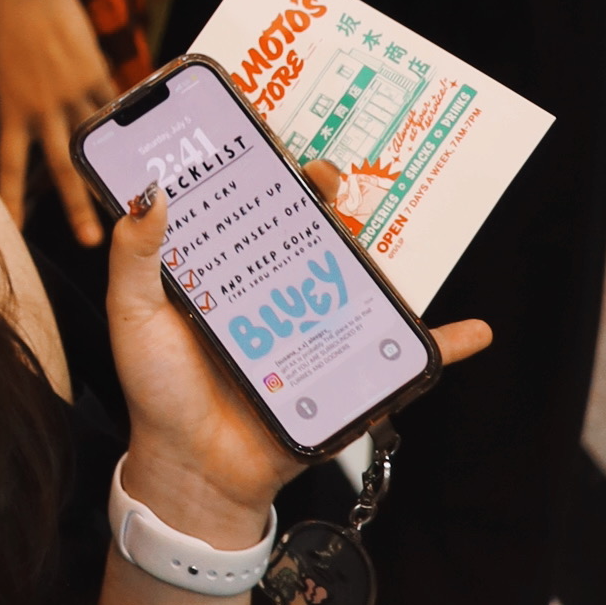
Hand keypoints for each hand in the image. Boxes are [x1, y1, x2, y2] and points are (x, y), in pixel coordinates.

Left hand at [0, 0, 113, 249]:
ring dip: (112, 171)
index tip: (14, 229)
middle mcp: (44, 109)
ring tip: (132, 198)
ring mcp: (73, 93)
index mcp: (12, 108)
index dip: (13, 198)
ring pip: (96, 143)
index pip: (11, 164)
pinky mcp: (96, 74)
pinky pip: (111, 104)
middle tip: (91, 243)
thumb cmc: (0, 16)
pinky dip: (123, 120)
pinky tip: (141, 138)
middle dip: (76, 208)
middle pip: (62, 169)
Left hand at [104, 181, 490, 538]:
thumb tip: (150, 191)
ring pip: (353, 278)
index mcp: (223, 269)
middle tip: (324, 176)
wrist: (193, 470)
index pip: (247, 203)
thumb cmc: (158, 390)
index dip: (261, 166)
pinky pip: (401, 356)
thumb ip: (134, 255)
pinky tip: (472, 331)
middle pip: (307, 227)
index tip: (268, 134)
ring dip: (374, 251)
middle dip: (321, 191)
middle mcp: (270, 289)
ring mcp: (311, 327)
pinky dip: (442, 345)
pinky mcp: (341, 371)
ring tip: (371, 231)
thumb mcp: (134, 314)